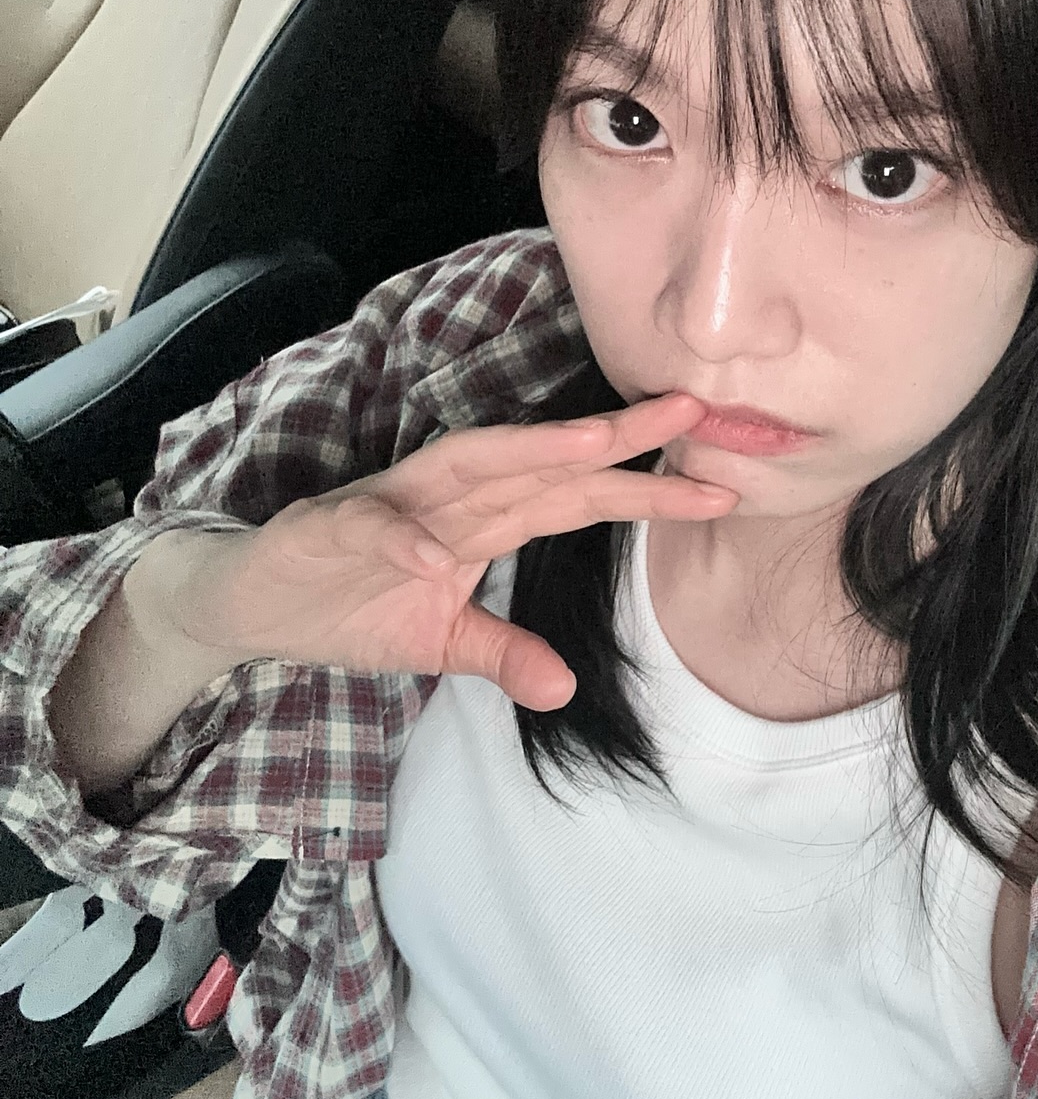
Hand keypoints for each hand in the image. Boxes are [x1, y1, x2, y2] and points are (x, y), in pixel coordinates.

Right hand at [177, 394, 735, 708]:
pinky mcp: (333, 526)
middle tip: (691, 411)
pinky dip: (400, 537)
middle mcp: (452, 497)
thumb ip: (503, 655)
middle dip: (619, 439)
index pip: (581, 498)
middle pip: (546, 462)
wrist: (255, 605)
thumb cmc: (352, 606)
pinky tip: (430, 554)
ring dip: (532, 452)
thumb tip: (566, 687)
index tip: (721, 487)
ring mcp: (395, 504)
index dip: (648, 490)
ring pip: (472, 466)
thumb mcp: (439, 646)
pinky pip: (373, 528)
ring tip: (595, 444)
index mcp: (485, 520)